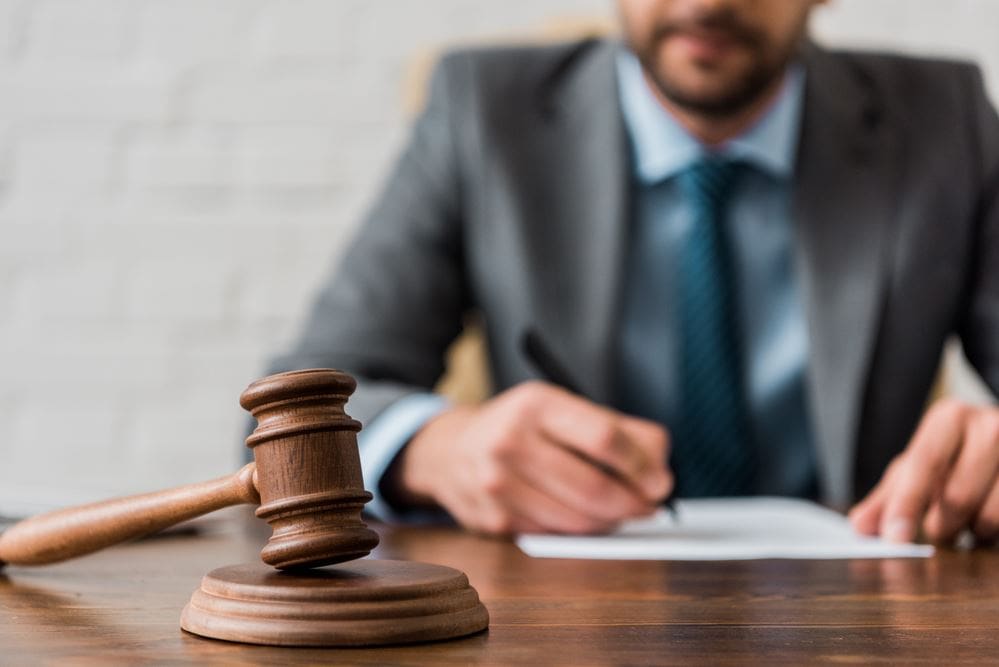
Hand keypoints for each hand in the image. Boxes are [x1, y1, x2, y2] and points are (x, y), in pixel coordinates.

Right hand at [390, 381, 671, 534]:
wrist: (449, 450)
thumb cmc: (520, 427)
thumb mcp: (562, 408)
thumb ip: (620, 429)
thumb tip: (660, 467)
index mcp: (535, 405)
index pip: (604, 438)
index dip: (641, 465)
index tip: (660, 480)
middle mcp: (510, 442)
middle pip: (593, 487)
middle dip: (633, 502)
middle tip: (650, 505)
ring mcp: (497, 484)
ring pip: (578, 520)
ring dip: (610, 521)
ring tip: (621, 510)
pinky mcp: (493, 520)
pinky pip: (555, 534)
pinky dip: (580, 530)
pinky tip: (584, 515)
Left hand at [849, 399, 998, 543]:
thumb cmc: (957, 455)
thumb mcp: (920, 466)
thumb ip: (890, 495)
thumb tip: (859, 527)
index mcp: (950, 418)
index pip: (924, 465)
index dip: (906, 504)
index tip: (893, 539)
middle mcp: (990, 427)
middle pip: (958, 498)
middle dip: (941, 526)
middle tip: (939, 530)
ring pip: (991, 519)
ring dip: (974, 533)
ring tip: (971, 522)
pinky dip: (995, 535)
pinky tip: (990, 521)